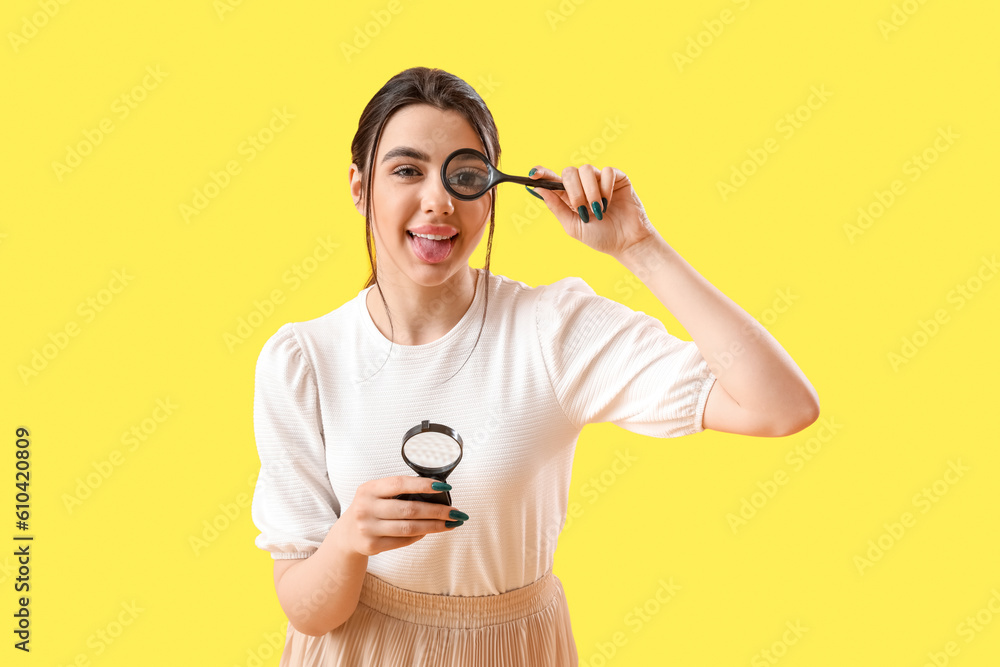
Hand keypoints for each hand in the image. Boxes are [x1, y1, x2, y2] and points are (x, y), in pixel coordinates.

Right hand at [338, 475, 467, 556]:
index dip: (424, 485)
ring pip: (409, 528)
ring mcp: (367, 528)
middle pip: (409, 510)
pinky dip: (419, 536)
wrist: (347, 534)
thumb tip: (436, 492)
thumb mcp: (376, 493)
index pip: (400, 483)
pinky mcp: (372, 546)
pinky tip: (430, 531)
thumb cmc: (370, 507)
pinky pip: (403, 541)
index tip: (445, 487)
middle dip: (437, 511)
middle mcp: (366, 508)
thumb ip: (398, 491)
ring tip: (451, 523)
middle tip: (456, 512)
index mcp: (369, 489)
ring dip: (434, 526)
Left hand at [527, 164, 659, 258]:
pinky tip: (610, 201)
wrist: (626, 242)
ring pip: (586, 170)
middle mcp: (583, 185)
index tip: (533, 174)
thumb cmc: (600, 237)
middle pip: (569, 172)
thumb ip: (556, 207)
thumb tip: (537, 189)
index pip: (552, 179)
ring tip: (598, 210)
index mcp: (569, 196)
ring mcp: (599, 180)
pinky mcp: (617, 177)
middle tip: (582, 209)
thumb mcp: (573, 226)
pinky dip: (606, 187)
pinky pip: (606, 171)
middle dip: (574, 191)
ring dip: (590, 192)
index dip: (542, 173)